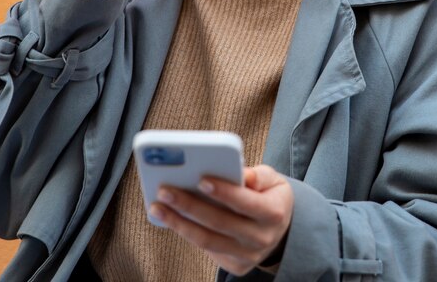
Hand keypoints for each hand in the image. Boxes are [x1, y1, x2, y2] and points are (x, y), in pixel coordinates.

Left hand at [149, 165, 293, 275]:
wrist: (279, 230)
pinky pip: (206, 249)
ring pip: (208, 240)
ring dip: (178, 223)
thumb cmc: (269, 196)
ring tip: (157, 206)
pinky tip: (169, 218)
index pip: (246, 203)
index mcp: (273, 213)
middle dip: (189, 205)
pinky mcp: (235, 264)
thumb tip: (241, 172)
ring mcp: (248, 255)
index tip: (201, 179)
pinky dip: (186, 232)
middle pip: (220, 222)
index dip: (224, 192)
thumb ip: (258, 175)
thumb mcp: (273, 180)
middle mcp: (261, 237)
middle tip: (165, 190)